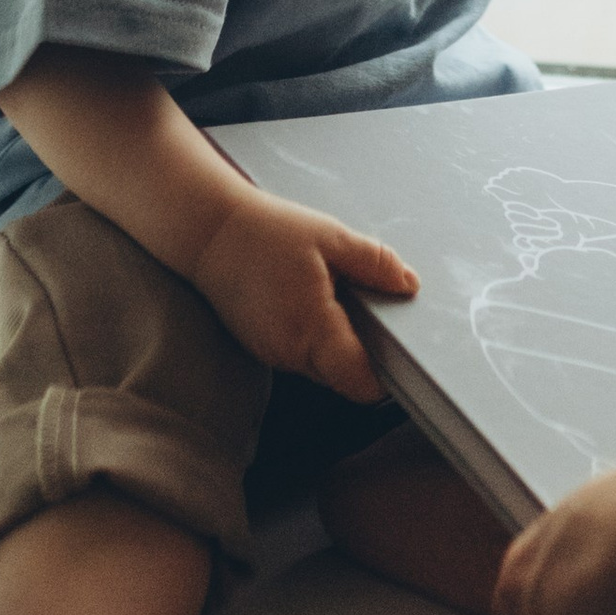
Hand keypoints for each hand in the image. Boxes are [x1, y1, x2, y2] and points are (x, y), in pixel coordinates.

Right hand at [188, 186, 415, 401]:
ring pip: (324, 366)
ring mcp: (273, 354)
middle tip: (370, 305)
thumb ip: (374, 263)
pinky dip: (315, 336)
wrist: (207, 232)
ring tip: (336, 294)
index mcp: (312, 329)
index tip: (400, 347)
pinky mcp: (262, 347)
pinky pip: (302, 354)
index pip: (361, 383)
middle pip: (344, 376)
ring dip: (339, 342)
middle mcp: (290, 353)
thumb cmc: (266, 231)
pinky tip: (310, 297)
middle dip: (364, 351)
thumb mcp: (330, 237)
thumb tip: (408, 286)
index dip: (387, 374)